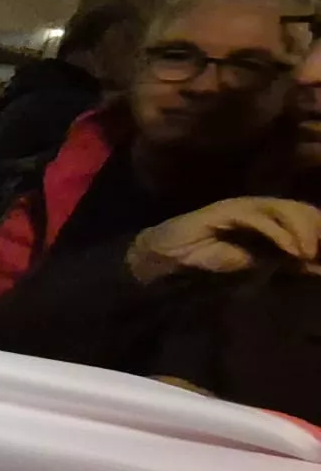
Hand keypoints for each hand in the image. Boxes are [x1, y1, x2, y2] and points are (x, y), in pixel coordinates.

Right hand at [127, 198, 320, 282]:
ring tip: (308, 253)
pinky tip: (291, 250)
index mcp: (265, 217)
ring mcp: (241, 206)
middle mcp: (256, 207)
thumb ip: (281, 261)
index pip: (303, 214)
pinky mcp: (226, 210)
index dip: (319, 229)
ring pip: (284, 208)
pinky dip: (280, 233)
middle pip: (299, 208)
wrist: (165, 259)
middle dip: (316, 228)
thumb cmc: (204, 261)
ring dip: (302, 231)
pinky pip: (261, 218)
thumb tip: (313, 264)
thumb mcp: (253, 264)